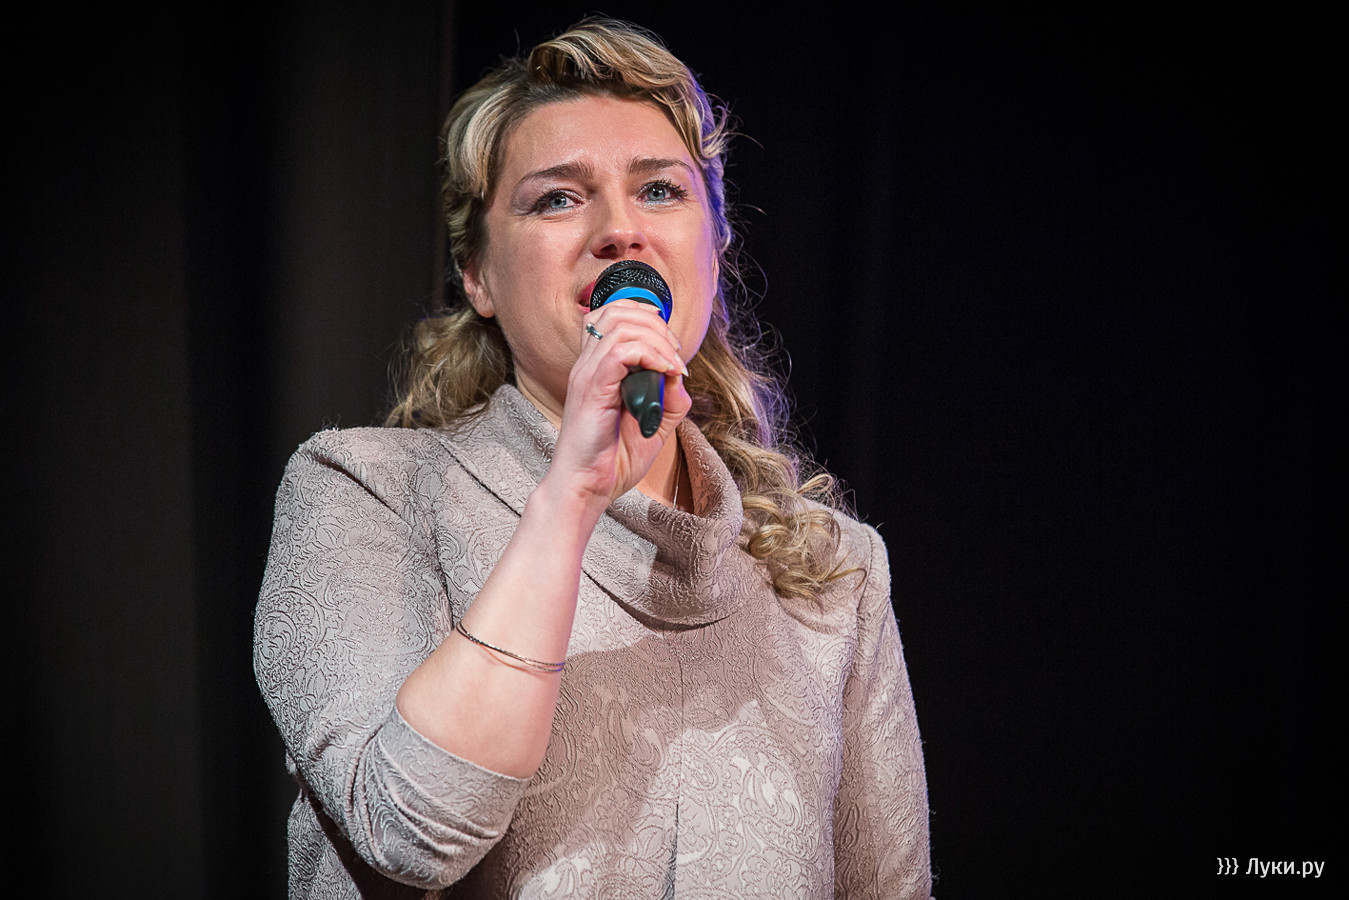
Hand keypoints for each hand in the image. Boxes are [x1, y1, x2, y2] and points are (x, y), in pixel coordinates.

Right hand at [546, 299, 690, 510]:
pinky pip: (623, 352)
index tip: (671, 346)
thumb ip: (668, 399)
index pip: (612, 315)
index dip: (646, 317)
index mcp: (596, 368)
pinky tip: (665, 372)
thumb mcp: (653, 425)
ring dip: (658, 338)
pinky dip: (651, 355)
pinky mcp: (593, 389)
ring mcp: (587, 375)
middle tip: (676, 354)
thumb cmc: (611, 460)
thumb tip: (679, 375)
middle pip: (618, 311)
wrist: (587, 488)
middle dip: (657, 324)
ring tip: (673, 364)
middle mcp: (587, 365)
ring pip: (622, 325)